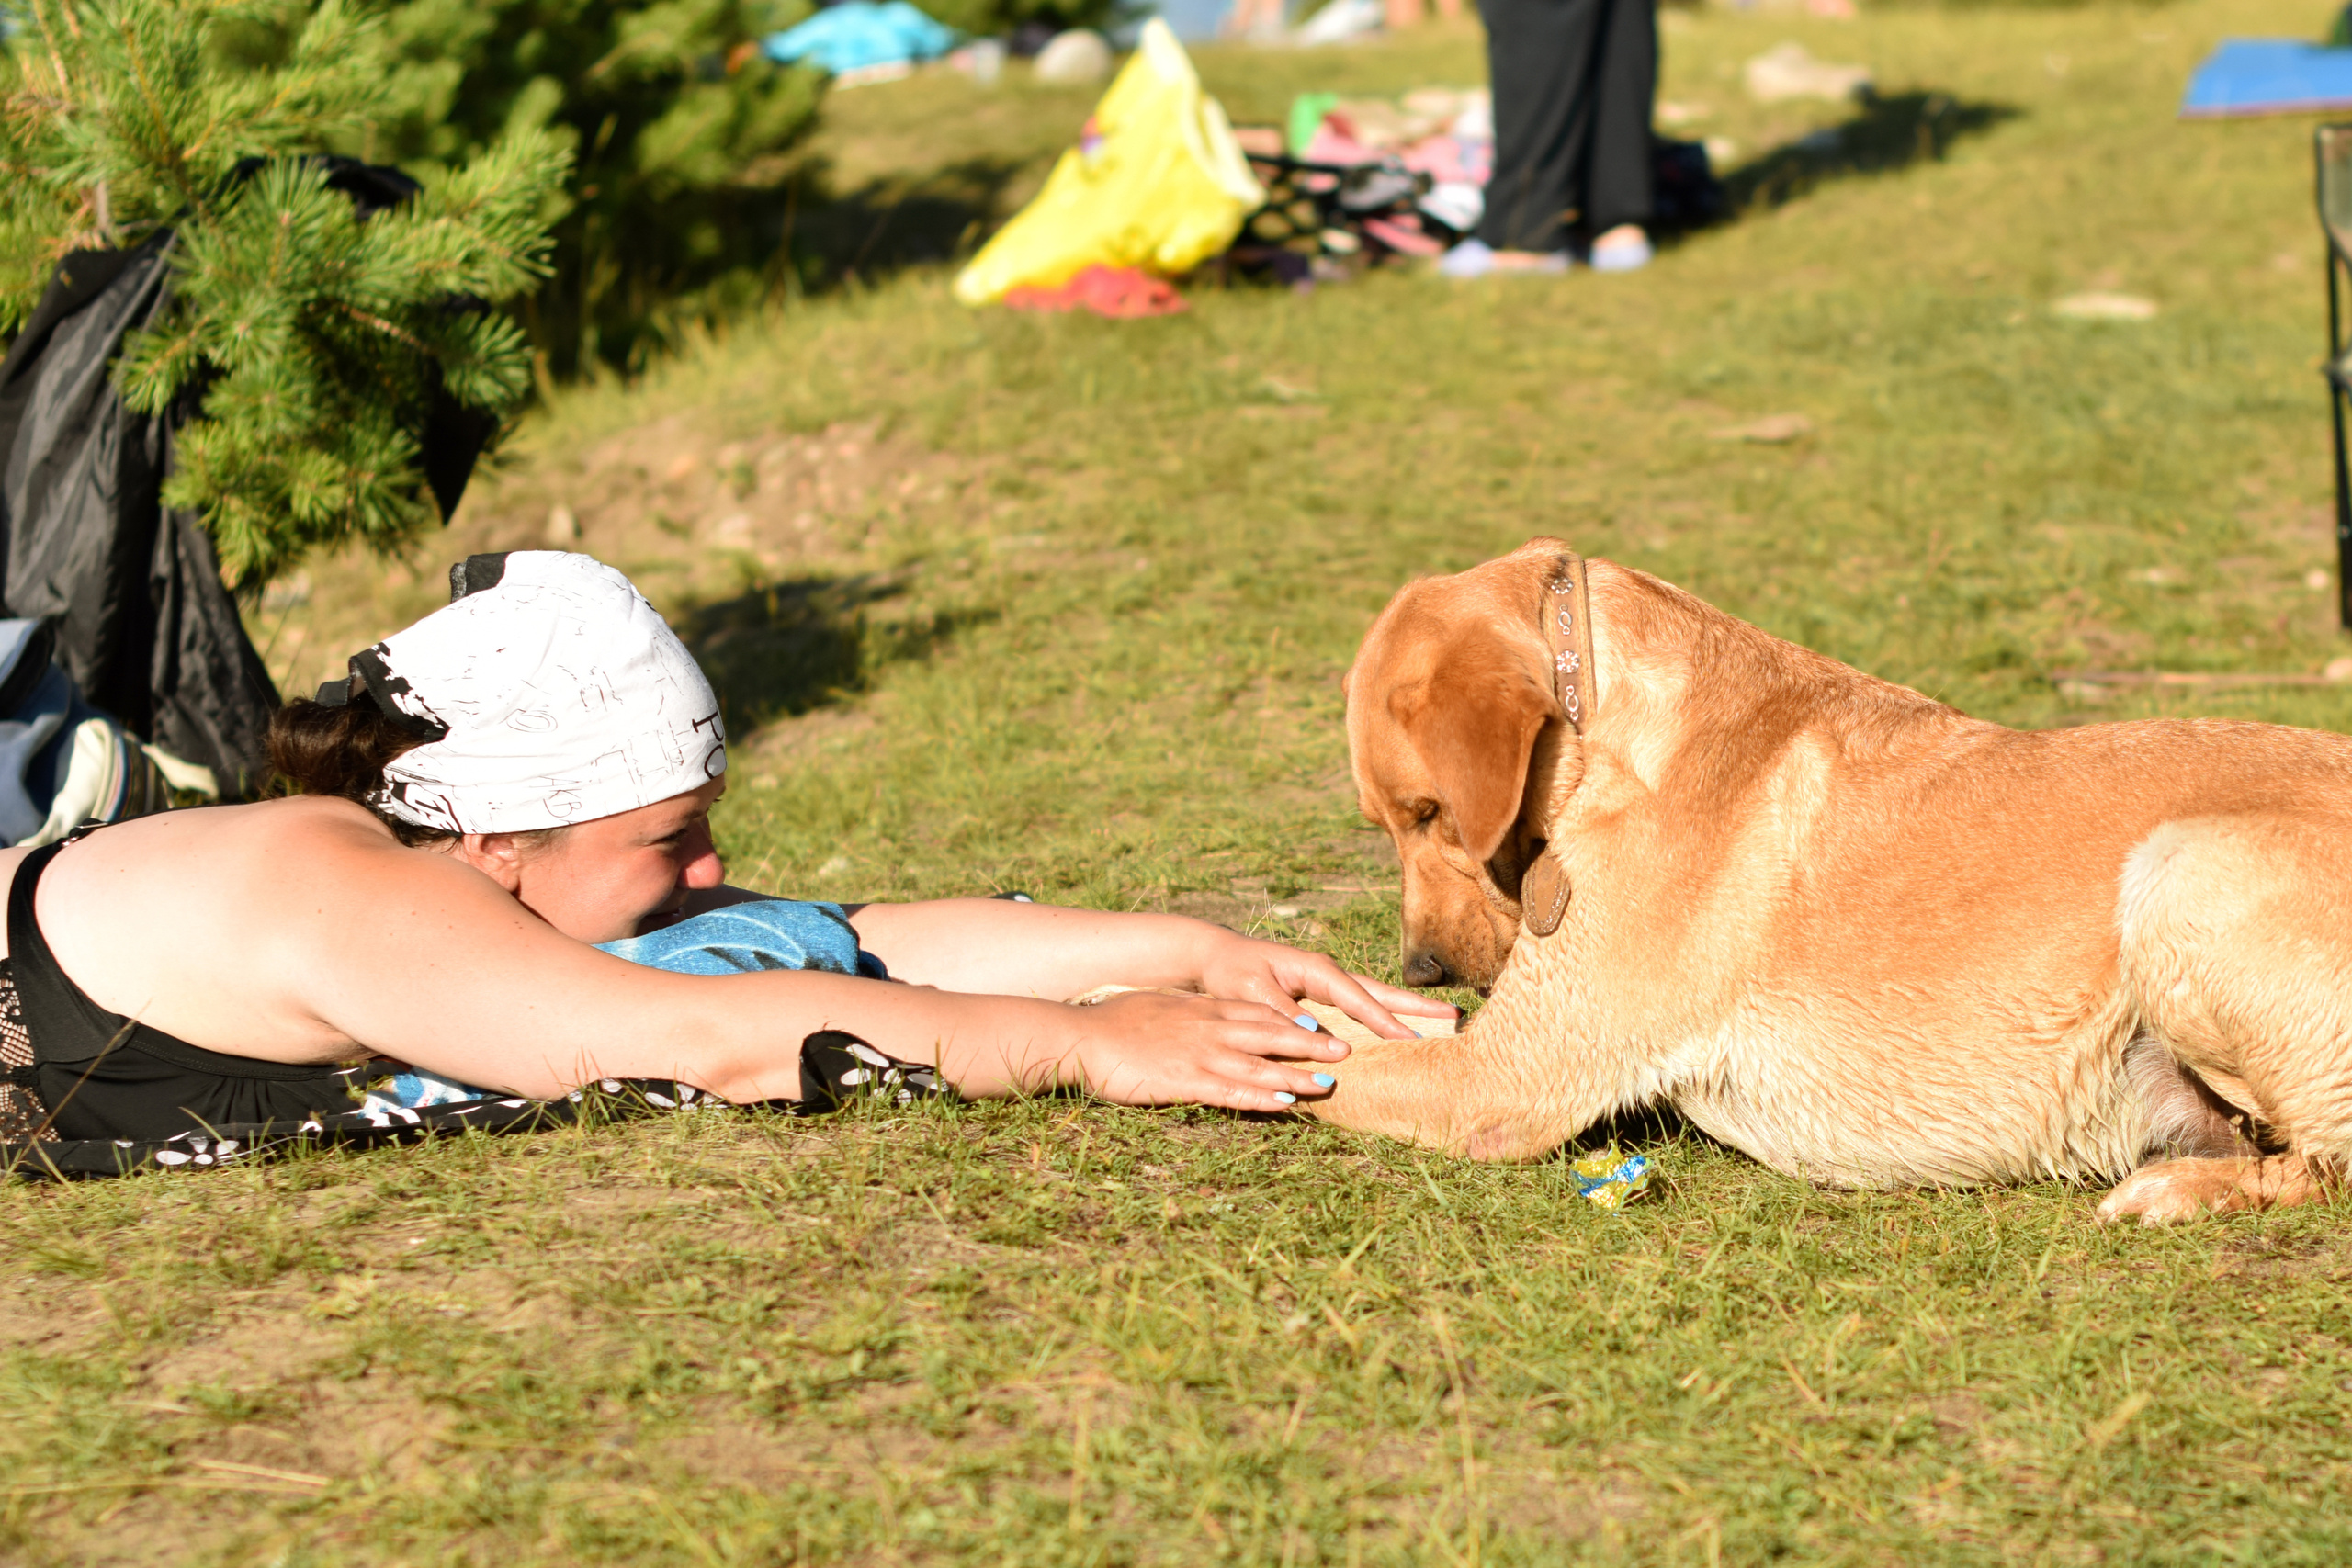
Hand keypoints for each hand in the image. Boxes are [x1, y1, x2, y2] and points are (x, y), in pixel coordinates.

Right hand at [1064, 989, 1349, 1110]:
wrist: (1083, 1036)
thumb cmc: (1116, 1023)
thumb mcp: (1161, 1006)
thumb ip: (1190, 1011)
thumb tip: (1207, 1012)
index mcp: (1204, 1010)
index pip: (1259, 1014)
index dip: (1293, 1023)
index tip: (1321, 1029)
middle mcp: (1209, 1029)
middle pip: (1271, 1036)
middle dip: (1310, 1046)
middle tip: (1344, 1052)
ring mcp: (1200, 1055)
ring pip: (1259, 1066)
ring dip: (1296, 1076)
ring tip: (1328, 1085)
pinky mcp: (1186, 1082)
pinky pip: (1232, 1092)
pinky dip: (1260, 1098)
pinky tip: (1284, 1105)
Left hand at [1191, 928, 1460, 1041]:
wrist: (1215, 956)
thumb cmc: (1230, 972)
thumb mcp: (1251, 991)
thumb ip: (1282, 1011)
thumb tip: (1315, 1033)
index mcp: (1316, 969)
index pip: (1358, 998)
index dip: (1384, 1020)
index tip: (1411, 1039)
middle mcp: (1328, 973)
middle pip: (1380, 992)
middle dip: (1416, 1006)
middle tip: (1454, 1015)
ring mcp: (1327, 982)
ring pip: (1375, 997)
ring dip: (1406, 1010)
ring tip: (1442, 1020)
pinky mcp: (1322, 993)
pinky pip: (1360, 1006)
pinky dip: (1383, 1015)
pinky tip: (1399, 1028)